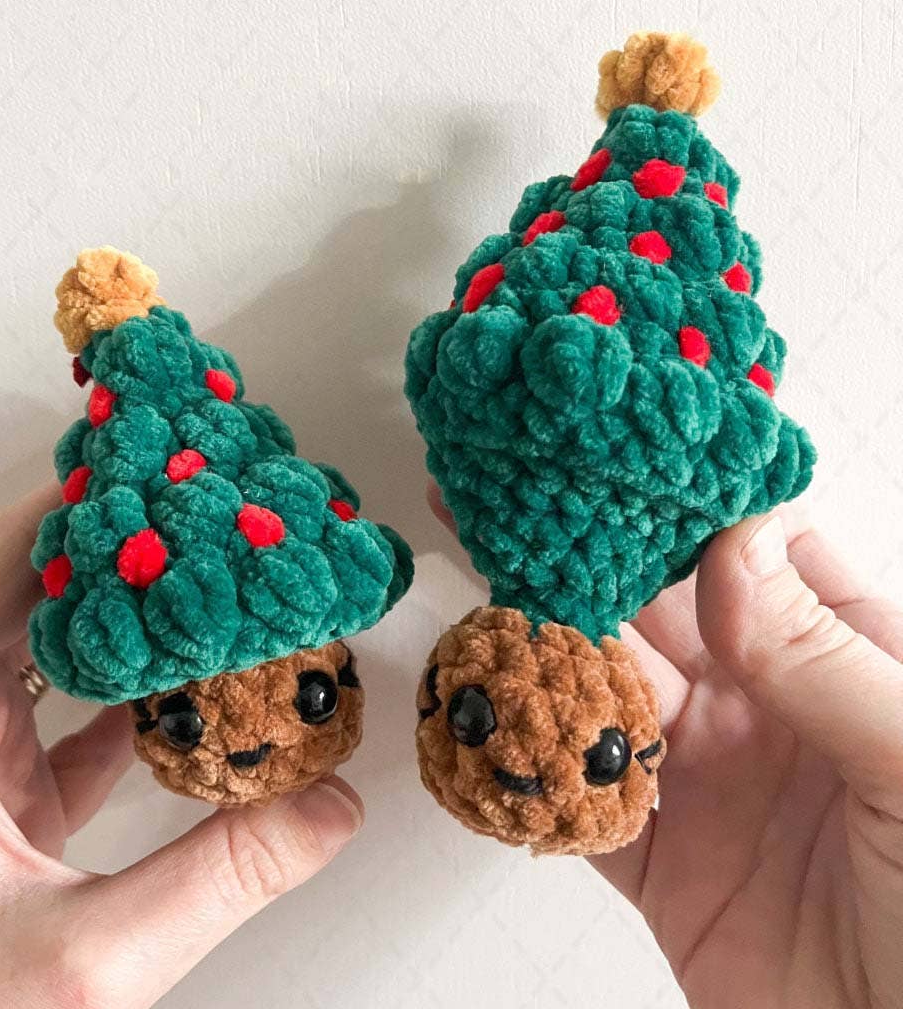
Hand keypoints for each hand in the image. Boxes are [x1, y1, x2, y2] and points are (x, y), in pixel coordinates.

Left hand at [0, 486, 362, 1008]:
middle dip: (124, 552)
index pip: (4, 560)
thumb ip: (225, 873)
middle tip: (204, 518)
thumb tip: (328, 807)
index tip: (161, 471)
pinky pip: (59, 708)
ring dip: (127, 618)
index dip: (87, 506)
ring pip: (46, 643)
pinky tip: (186, 683)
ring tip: (207, 584)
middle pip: (28, 587)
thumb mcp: (90, 960)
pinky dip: (122, 691)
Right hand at [429, 482, 902, 1008]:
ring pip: (602, 697)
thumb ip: (823, 657)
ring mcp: (707, 778)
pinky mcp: (662, 861)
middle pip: (653, 615)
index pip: (745, 555)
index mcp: (842, 660)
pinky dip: (531, 772)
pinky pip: (580, 803)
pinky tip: (486, 730)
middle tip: (505, 505)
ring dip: (540, 656)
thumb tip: (736, 539)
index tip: (608, 456)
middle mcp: (764, 706)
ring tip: (476, 603)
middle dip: (581, 561)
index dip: (677, 505)